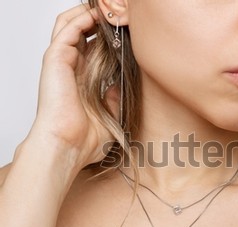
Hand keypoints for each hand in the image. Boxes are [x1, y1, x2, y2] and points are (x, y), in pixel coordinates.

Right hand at [31, 4, 116, 167]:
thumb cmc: (85, 139)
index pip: (93, 48)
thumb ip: (115, 97)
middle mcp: (71, 68)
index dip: (108, 36)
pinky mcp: (56, 59)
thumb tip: (124, 85)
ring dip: (88, 13)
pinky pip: (67, 28)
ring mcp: (62, 62)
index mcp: (82, 80)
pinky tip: (98, 15)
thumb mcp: (110, 115)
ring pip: (71, 24)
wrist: (69, 146)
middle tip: (118, 15)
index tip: (126, 31)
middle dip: (99, 20)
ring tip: (107, 9)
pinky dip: (82, 17)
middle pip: (82, 32)